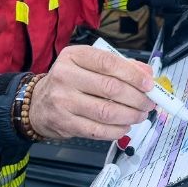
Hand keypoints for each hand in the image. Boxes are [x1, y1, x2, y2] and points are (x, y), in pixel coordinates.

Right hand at [27, 44, 153, 142]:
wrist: (38, 104)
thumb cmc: (69, 82)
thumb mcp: (88, 65)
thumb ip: (118, 66)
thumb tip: (147, 74)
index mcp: (73, 56)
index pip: (108, 63)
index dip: (133, 75)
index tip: (149, 84)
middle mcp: (65, 76)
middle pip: (111, 88)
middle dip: (137, 98)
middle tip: (148, 103)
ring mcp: (63, 101)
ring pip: (107, 112)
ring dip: (131, 116)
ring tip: (140, 115)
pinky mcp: (65, 123)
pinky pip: (98, 130)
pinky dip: (117, 130)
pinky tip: (125, 126)